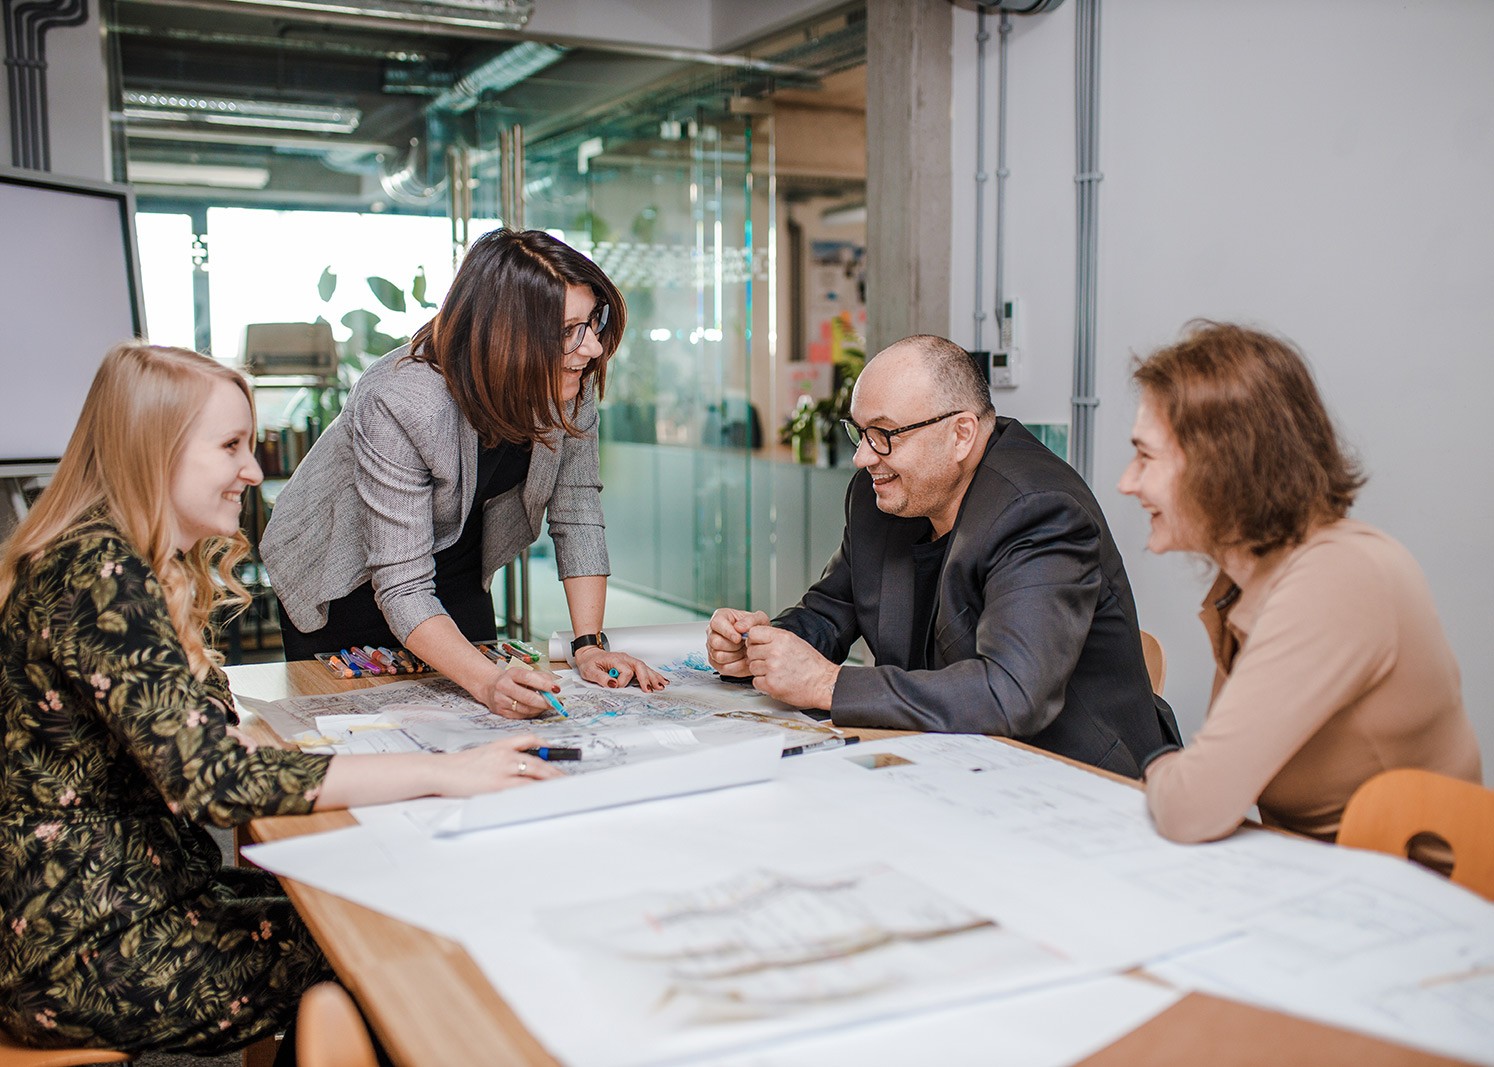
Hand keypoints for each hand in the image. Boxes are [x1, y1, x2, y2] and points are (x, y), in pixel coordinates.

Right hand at [438, 734, 562, 794]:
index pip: (528, 739)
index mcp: (500, 745)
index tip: (554, 750)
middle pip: (538, 760)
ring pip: (535, 772)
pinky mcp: (499, 785)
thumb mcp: (482, 754)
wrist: (441, 771)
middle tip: (566, 776)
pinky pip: (525, 787)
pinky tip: (545, 794)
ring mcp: (503, 769)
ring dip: (551, 779)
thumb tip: (517, 765)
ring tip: (562, 786)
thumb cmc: (459, 766)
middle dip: (554, 769)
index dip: (545, 744)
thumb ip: (500, 756)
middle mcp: (505, 754)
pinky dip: (537, 789)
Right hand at [473, 663, 561, 718]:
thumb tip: (554, 687)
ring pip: (525, 709)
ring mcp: (501, 700)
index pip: (529, 678)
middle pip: (527, 697)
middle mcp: (503, 686)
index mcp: (512, 673)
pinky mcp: (500, 712)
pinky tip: (535, 709)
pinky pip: (521, 716)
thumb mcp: (525, 673)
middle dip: (544, 702)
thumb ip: (541, 677)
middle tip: (555, 703)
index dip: (544, 684)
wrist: (490, 686)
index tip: (556, 689)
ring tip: (546, 706)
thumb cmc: (512, 680)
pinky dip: (532, 714)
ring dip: (539, 709)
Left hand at [573, 644, 667, 691]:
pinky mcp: (630, 665)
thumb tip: (613, 684)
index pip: (626, 671)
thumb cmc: (589, 662)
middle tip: (651, 689)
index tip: (616, 687)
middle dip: (646, 678)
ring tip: (661, 685)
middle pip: (639, 666)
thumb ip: (601, 678)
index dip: (623, 682)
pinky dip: (653, 674)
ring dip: (653, 677)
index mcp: (615, 659)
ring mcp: (629, 661)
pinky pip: (644, 669)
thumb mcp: (590, 671)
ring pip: (644, 667)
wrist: (589, 654)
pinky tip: (660, 679)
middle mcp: (624, 658)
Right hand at [706, 607, 769, 676]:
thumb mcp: (759, 619)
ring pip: (719, 656)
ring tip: (745, 650)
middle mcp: (713, 633)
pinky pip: (724, 667)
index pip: (716, 623)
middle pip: (715, 642)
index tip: (739, 638)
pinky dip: (737, 665)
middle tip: (745, 644)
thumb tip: (739, 627)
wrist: (759, 644)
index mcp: (721, 618)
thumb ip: (750, 620)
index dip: (727, 632)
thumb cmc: (756, 629)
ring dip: (736, 656)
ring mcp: (712, 648)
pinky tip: (743, 659)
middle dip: (734, 646)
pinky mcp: (716, 663)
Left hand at [744, 625, 838, 709]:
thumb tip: (756, 638)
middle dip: (757, 657)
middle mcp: (775, 651)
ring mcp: (772, 668)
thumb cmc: (812, 665)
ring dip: (760, 671)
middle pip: (750, 651)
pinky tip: (775, 681)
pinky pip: (755, 682)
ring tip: (776, 672)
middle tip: (770, 662)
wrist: (823, 683)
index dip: (754, 640)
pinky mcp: (771, 684)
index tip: (758, 645)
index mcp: (782, 638)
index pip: (753, 633)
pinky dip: (763, 683)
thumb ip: (775, 638)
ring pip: (752, 667)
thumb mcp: (795, 642)